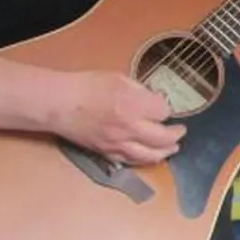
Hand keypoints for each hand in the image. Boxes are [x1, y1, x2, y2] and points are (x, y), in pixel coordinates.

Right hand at [49, 71, 185, 164]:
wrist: (58, 104)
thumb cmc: (86, 86)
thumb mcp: (119, 78)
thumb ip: (141, 90)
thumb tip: (155, 98)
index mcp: (134, 106)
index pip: (164, 112)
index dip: (166, 109)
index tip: (163, 106)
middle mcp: (129, 128)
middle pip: (164, 139)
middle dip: (175, 135)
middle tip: (180, 131)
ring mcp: (118, 144)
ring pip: (150, 156)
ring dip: (165, 152)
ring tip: (172, 148)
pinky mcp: (107, 153)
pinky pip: (132, 161)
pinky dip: (145, 159)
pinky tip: (149, 155)